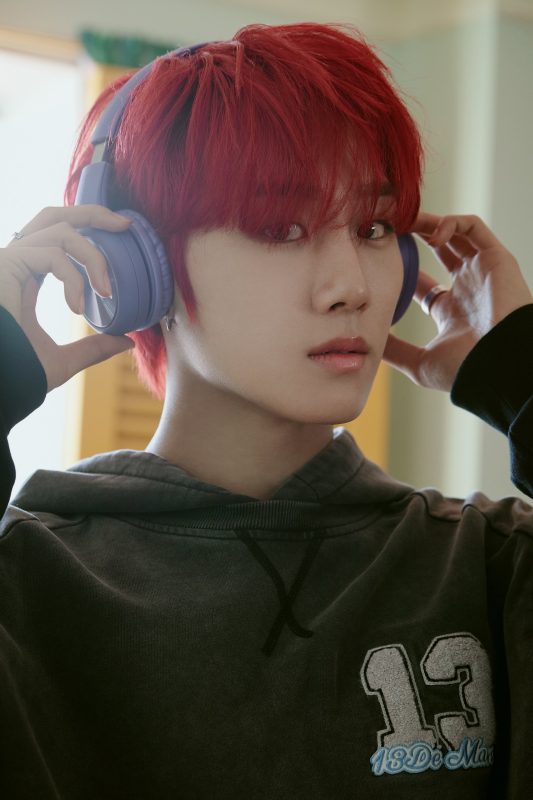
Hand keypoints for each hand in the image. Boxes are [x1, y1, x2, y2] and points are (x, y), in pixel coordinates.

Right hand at [0, 205, 134, 392]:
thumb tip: (127, 342)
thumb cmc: (15, 374)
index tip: (122, 235)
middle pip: (54, 216)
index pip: (59, 239)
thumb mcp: (63, 359)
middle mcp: (17, 263)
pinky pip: (52, 254)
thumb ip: (93, 348)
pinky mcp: (6, 263)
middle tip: (125, 226)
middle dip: (93, 214)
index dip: (89, 230)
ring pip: (60, 230)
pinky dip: (73, 277)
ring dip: (93, 257)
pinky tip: (76, 306)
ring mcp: (9, 260)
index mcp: (28, 277)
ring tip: (106, 290)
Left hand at [383, 212, 532, 390]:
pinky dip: (452, 223)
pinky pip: (474, 228)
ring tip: (404, 222)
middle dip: (414, 237)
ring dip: (428, 223)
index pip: (422, 282)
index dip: (402, 267)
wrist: (498, 363)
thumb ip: (395, 351)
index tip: (379, 257)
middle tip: (389, 230)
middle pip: (439, 252)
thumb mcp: (420, 362)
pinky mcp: (496, 258)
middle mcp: (467, 288)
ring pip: (454, 234)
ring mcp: (482, 272)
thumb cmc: (464, 368)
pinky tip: (432, 236)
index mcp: (451, 311)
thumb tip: (367, 343)